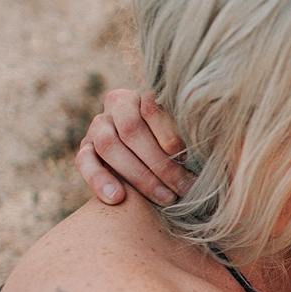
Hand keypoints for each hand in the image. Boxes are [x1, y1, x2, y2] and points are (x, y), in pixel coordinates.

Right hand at [75, 89, 195, 204]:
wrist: (151, 149)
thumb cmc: (181, 141)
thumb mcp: (188, 129)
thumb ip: (191, 128)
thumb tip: (206, 128)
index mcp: (145, 93)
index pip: (151, 107)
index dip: (168, 132)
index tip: (185, 155)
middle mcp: (118, 104)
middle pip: (131, 130)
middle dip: (160, 163)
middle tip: (184, 187)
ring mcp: (99, 125)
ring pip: (109, 145)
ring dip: (139, 176)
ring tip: (165, 198)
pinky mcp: (86, 147)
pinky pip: (85, 161)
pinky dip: (100, 180)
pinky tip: (117, 198)